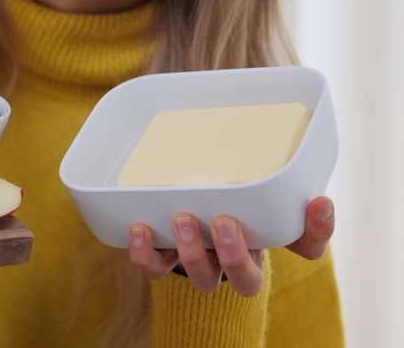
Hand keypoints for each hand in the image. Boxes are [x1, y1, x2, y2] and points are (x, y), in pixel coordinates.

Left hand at [127, 196, 334, 296]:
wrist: (179, 191)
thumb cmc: (220, 189)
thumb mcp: (243, 179)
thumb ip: (271, 177)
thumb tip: (314, 191)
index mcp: (264, 237)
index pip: (305, 245)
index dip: (315, 229)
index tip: (318, 201)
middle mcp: (235, 258)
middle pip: (246, 281)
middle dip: (235, 256)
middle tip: (224, 221)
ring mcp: (199, 260)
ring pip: (202, 277)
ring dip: (192, 254)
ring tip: (182, 220)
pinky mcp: (164, 256)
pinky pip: (155, 267)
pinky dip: (145, 254)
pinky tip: (138, 228)